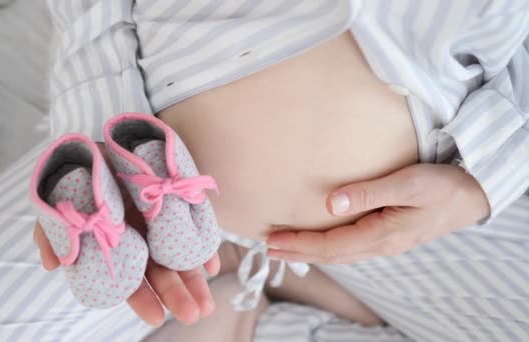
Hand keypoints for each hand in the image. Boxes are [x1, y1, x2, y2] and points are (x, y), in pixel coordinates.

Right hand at [33, 143, 219, 326]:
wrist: (107, 139)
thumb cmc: (83, 173)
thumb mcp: (62, 198)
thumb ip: (53, 230)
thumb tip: (50, 264)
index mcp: (118, 245)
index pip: (130, 280)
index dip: (142, 299)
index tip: (157, 318)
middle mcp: (141, 239)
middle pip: (160, 273)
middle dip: (176, 295)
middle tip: (194, 314)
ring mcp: (162, 223)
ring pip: (180, 258)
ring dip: (194, 281)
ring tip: (207, 303)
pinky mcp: (179, 203)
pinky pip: (194, 229)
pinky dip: (204, 248)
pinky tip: (214, 266)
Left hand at [266, 164, 489, 263]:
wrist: (473, 195)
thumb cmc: (442, 186)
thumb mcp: (408, 183)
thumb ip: (369, 193)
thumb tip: (330, 204)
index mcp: (382, 235)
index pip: (330, 246)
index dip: (299, 244)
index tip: (272, 241)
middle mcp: (380, 245)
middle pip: (330, 255)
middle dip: (297, 252)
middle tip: (267, 248)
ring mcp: (384, 243)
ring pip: (338, 253)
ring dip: (309, 251)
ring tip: (284, 247)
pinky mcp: (387, 236)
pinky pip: (349, 247)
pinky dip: (327, 247)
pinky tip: (318, 243)